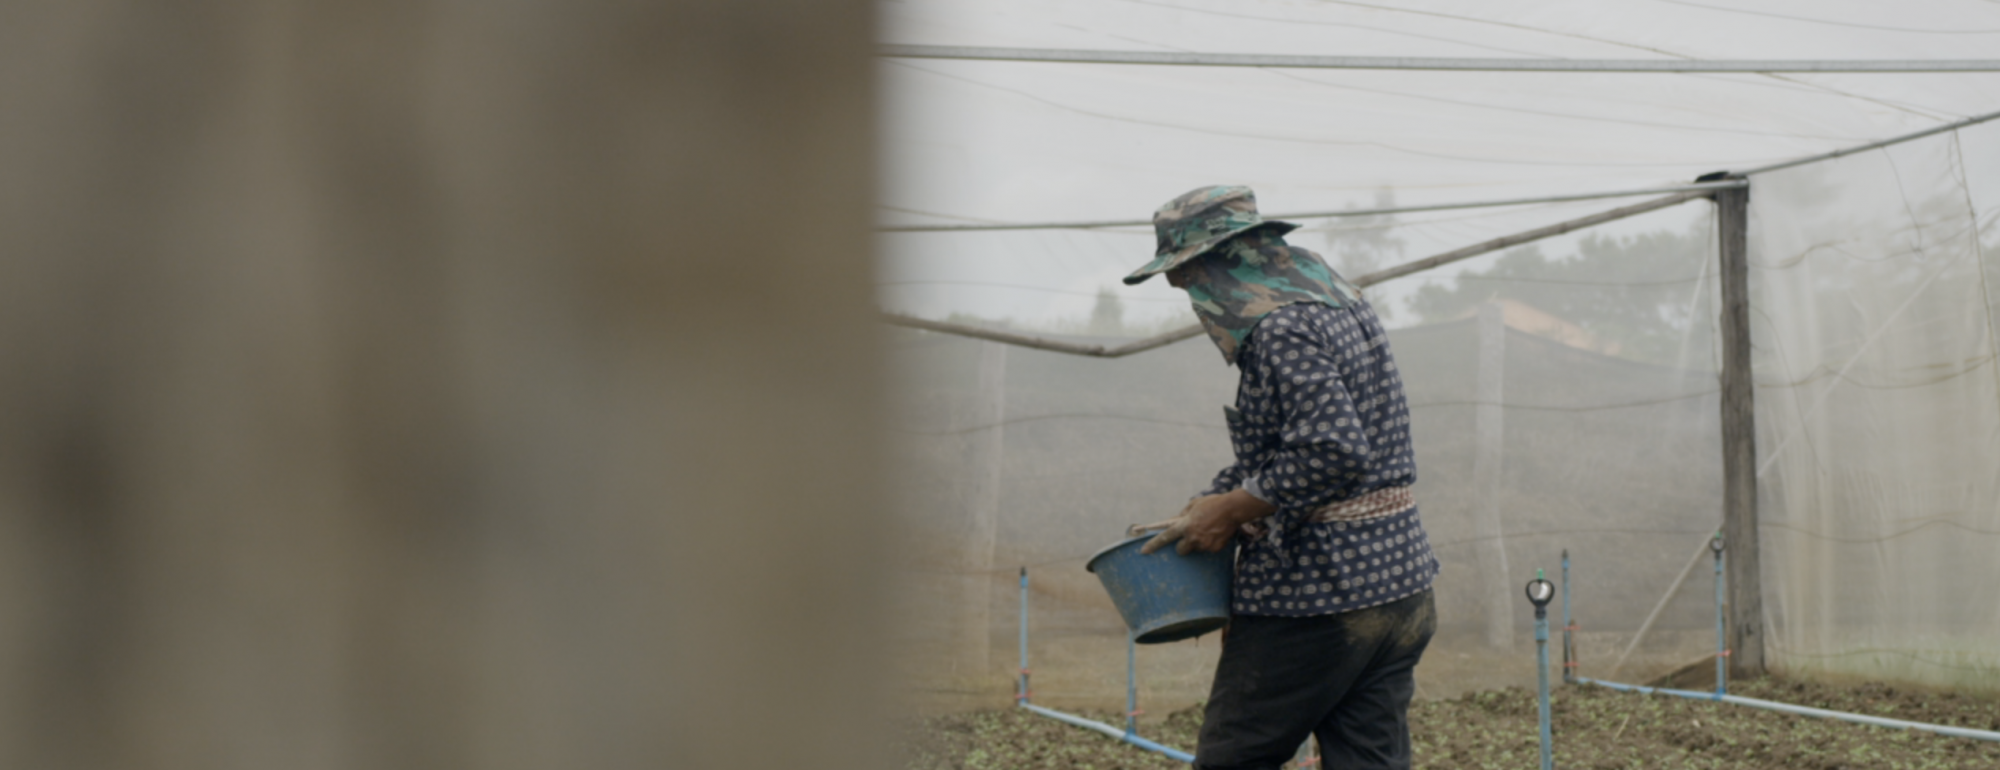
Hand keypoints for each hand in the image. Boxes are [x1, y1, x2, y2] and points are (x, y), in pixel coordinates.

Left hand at [1139, 489, 1274, 554]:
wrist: (1233, 509)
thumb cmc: (1212, 503)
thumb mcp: (1194, 505)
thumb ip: (1182, 515)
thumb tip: (1176, 521)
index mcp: (1185, 525)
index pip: (1165, 537)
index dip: (1153, 544)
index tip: (1144, 551)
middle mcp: (1192, 537)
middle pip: (1180, 550)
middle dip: (1183, 545)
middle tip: (1190, 536)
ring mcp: (1204, 545)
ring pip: (1195, 549)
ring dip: (1198, 543)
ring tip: (1208, 530)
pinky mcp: (1215, 549)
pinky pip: (1208, 549)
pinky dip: (1210, 543)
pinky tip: (1216, 533)